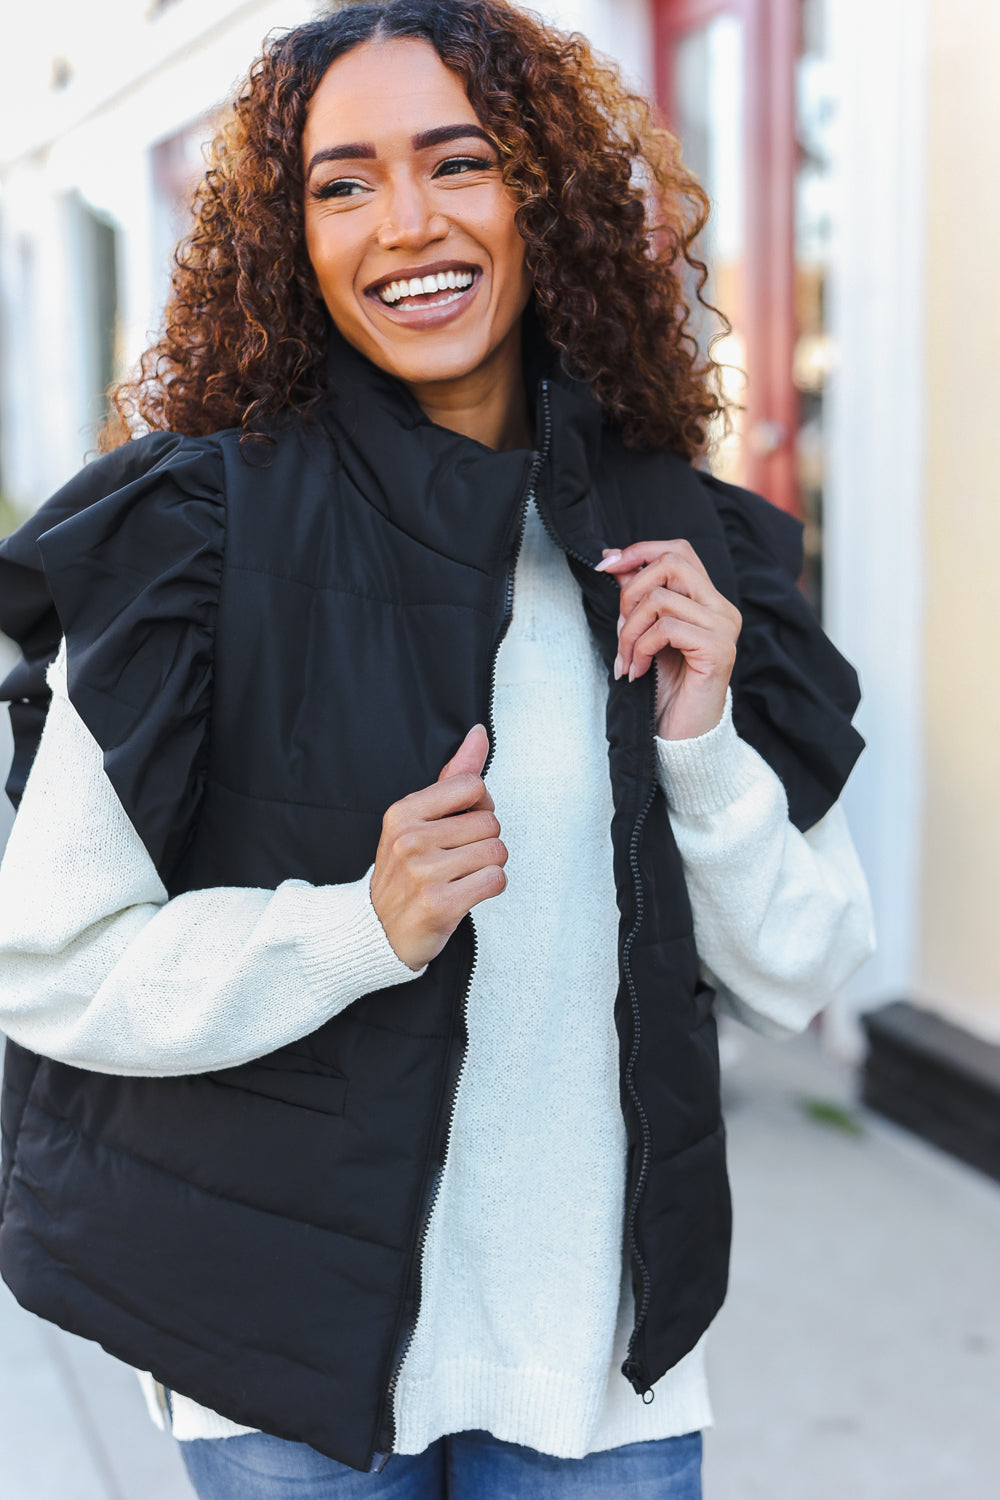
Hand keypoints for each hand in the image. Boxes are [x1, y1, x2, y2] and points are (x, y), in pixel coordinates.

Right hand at [370, 725, 507, 969]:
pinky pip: (496, 880)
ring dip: (489, 867)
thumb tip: (480, 734)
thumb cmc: (405, 872)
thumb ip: (453, 777)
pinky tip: (466, 893)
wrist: (378, 932)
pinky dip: (490, 887)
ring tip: (460, 876)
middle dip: (485, 841)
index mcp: (403, 812)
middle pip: (490, 823)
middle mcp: (410, 839)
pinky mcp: (440, 904)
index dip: (479, 806)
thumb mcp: (417, 820)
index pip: (473, 786)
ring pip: (497, 852)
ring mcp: (423, 873)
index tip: (462, 825)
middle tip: (458, 859)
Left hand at [595, 539, 741, 739]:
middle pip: (671, 564)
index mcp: (708, 601)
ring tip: (627, 659)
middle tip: (620, 630)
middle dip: (630, 593)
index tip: (605, 567)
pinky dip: (641, 648)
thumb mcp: (644, 635)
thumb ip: (636, 599)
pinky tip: (638, 671)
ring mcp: (724, 628)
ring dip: (629, 630)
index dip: (639, 551)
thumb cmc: (664, 690)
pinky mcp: (718, 650)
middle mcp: (722, 609)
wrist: (682, 738)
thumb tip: (612, 560)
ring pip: (660, 599)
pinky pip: (666, 628)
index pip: (678, 551)